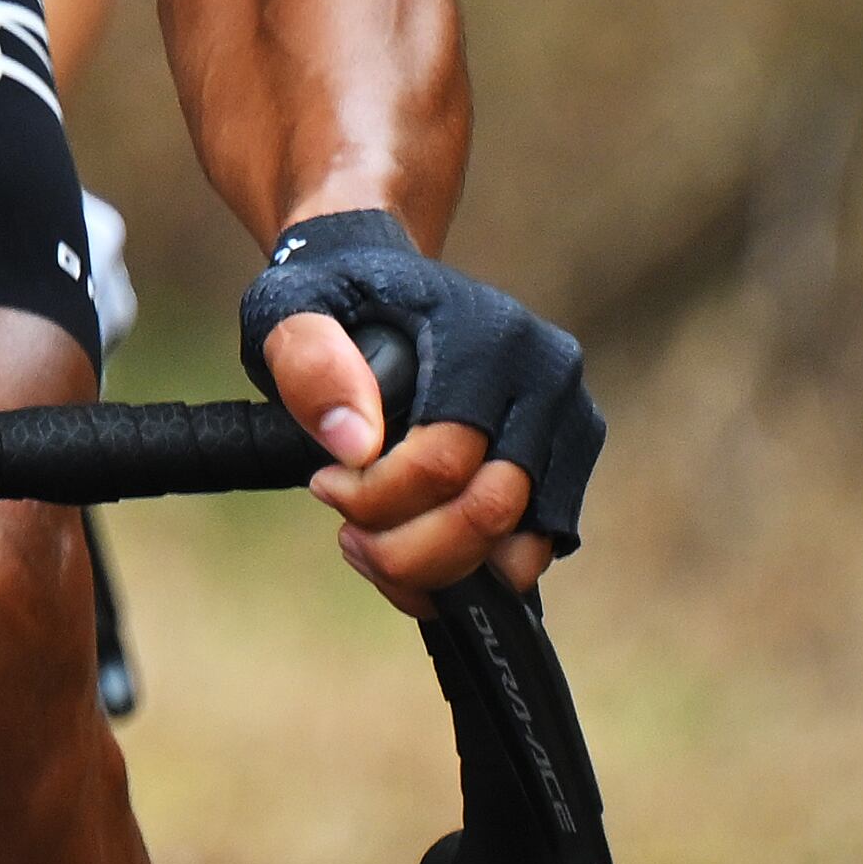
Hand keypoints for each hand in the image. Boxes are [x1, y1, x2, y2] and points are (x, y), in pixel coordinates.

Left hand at [243, 209, 602, 610]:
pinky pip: (528, 554)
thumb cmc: (337, 300)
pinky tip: (410, 551)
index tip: (323, 483)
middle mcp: (548, 379)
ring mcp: (569, 428)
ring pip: (518, 549)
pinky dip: (467, 576)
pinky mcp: (569, 470)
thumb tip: (355, 446)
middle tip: (348, 534)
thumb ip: (311, 364)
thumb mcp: (293, 310)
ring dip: (436, 572)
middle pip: (491, 510)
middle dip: (405, 547)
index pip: (445, 459)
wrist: (385, 288)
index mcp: (489, 336)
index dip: (373, 495)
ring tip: (372, 548)